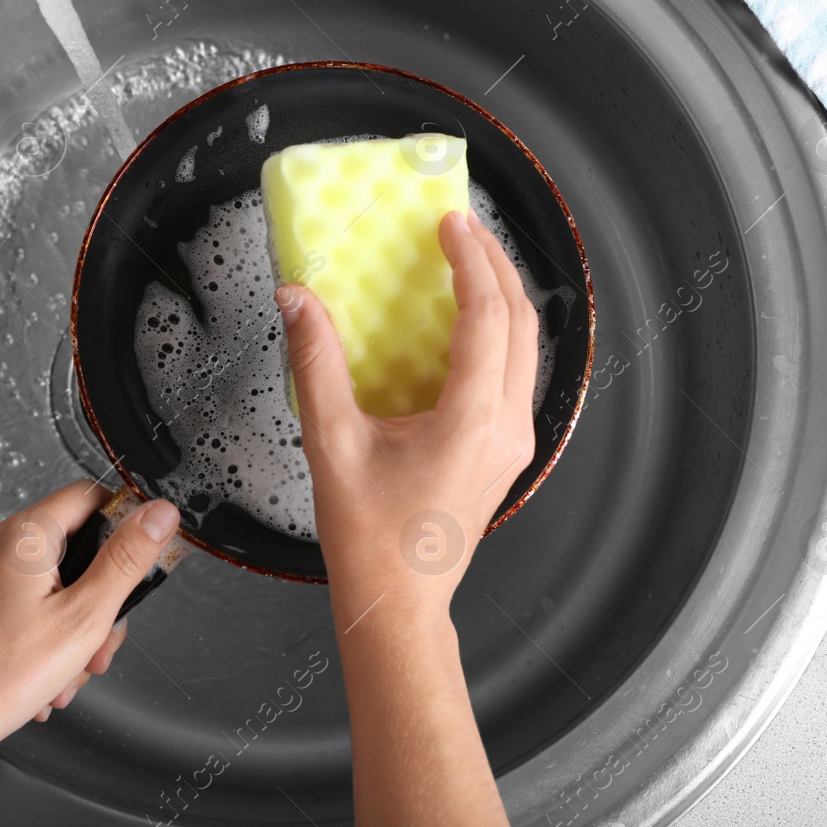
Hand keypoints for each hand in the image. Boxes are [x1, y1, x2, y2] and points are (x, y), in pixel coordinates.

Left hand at [0, 485, 180, 826]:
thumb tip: (159, 514)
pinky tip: (39, 681)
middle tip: (97, 648)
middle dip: (95, 603)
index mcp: (23, 536)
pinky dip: (38, 638)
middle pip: (72, 551)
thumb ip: (126, 561)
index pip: (89, 496)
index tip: (135, 564)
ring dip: (68, 632)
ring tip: (63, 678)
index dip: (121, 526)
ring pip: (48, 586)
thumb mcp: (84, 619)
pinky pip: (19, 605)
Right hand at [276, 208, 537, 617]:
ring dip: (503, 298)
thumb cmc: (368, 537)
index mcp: (471, 420)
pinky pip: (516, 375)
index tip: (449, 223)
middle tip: (463, 228)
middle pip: (524, 322)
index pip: (487, 316)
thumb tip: (297, 301)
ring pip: (529, 349)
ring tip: (470, 262)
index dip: (471, 260)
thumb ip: (316, 363)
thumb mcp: (331, 443)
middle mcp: (507, 427)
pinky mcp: (508, 451)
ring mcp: (515, 441)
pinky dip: (500, 333)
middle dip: (497, 265)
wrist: (399, 602)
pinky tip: (466, 323)